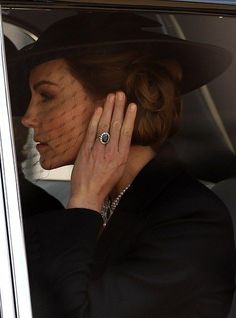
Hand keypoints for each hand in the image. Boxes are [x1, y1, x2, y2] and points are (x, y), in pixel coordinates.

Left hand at [67, 91, 136, 210]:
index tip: (132, 106)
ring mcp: (98, 150)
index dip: (129, 117)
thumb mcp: (118, 170)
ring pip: (104, 126)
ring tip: (111, 97)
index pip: (126, 132)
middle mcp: (111, 152)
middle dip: (119, 108)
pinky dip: (94, 119)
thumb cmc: (103, 184)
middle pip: (116, 125)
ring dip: (108, 109)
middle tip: (121, 94)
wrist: (88, 194)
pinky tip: (98, 110)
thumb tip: (121, 139)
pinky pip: (91, 132)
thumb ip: (119, 153)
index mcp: (121, 157)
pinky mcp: (85, 151)